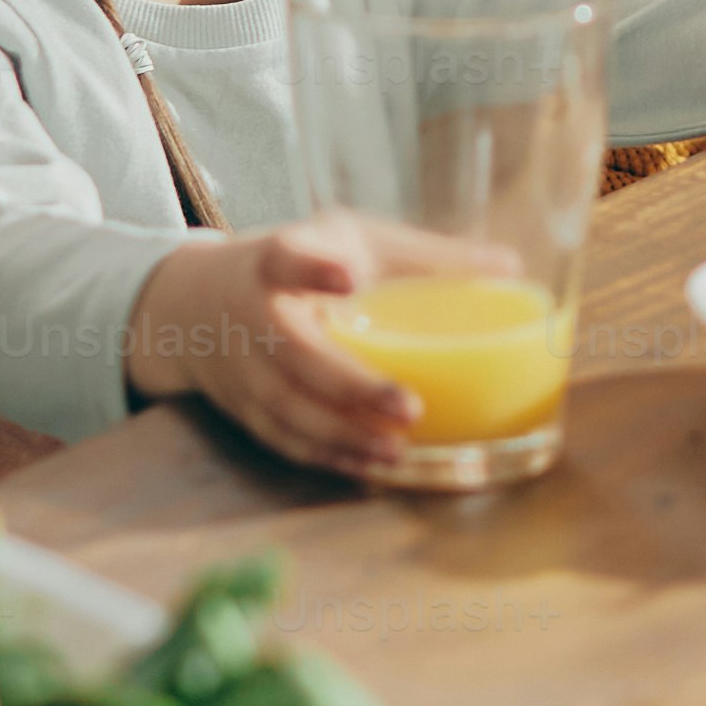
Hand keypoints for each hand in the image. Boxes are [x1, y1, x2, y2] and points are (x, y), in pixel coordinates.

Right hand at [124, 220, 431, 480]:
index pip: (287, 259)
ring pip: (288, 408)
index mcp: (276, 261)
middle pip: (294, 354)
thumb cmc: (298, 264)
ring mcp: (243, 369)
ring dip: (342, 434)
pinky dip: (326, 455)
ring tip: (397, 448)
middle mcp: (252, 316)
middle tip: (409, 406)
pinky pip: (284, 439)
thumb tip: (512, 268)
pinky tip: (370, 465)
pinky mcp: (244, 408)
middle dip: (350, 386)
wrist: (193, 303)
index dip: (314, 268)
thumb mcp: (348, 240)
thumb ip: (421, 256)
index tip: (347, 274)